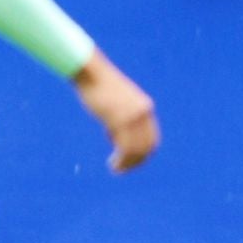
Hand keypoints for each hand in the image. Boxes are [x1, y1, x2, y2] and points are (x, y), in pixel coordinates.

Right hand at [69, 49, 158, 172]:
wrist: (90, 72)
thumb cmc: (99, 87)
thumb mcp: (116, 104)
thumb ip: (122, 120)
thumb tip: (118, 140)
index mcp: (144, 107)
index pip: (151, 137)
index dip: (143, 153)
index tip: (132, 161)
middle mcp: (143, 112)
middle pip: (147, 145)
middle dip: (137, 161)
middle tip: (123, 169)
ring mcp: (132, 116)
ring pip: (136, 149)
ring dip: (128, 163)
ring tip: (116, 169)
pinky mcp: (119, 119)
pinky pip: (125, 146)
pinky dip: (122, 160)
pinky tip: (114, 165)